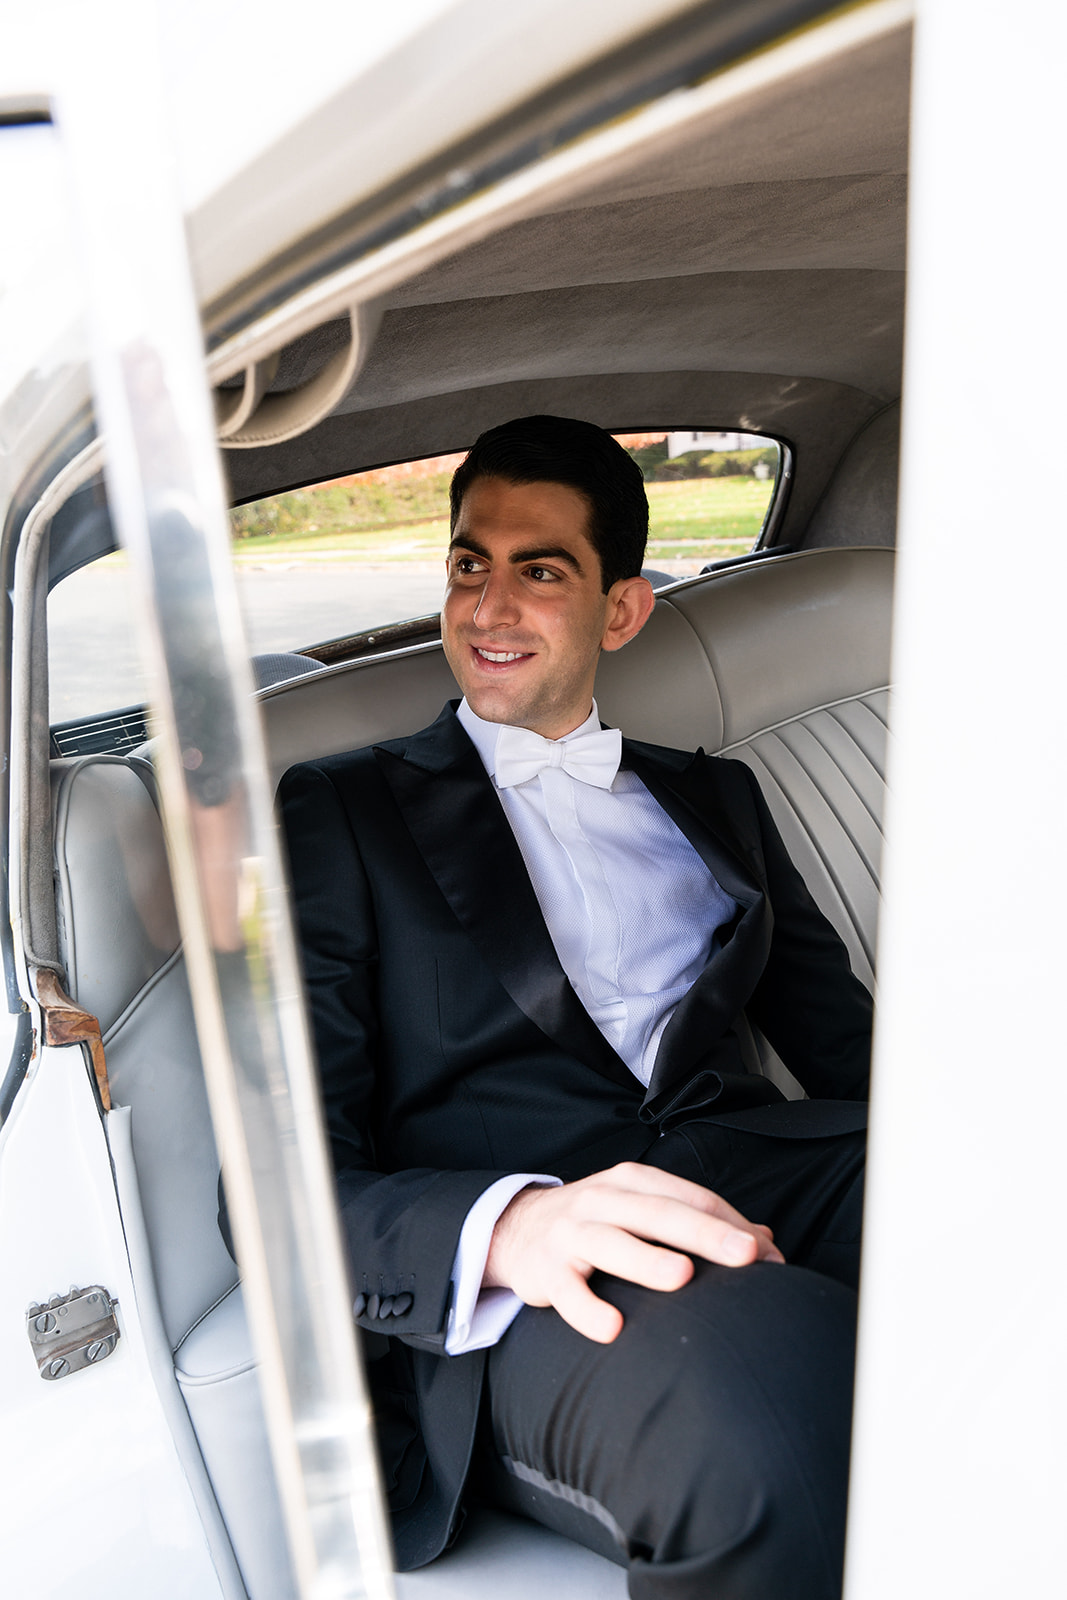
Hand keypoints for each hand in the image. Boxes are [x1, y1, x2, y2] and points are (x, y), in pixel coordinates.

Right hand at [484, 1161, 783, 1342]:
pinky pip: (568, 1291)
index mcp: (634, 1182)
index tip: (768, 1256)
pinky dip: (587, 1309)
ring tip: (681, 1277)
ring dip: (647, 1259)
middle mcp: (603, 1199)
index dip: (730, 1225)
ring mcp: (572, 1232)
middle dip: (705, 1234)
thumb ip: (700, 1223)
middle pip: (659, 1213)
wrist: (518, 1229)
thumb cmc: (598, 1222)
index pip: (690, 1198)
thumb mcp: (644, 1210)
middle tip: (747, 1255)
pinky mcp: (546, 1269)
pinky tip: (611, 1328)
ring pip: (612, 1242)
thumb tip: (766, 1242)